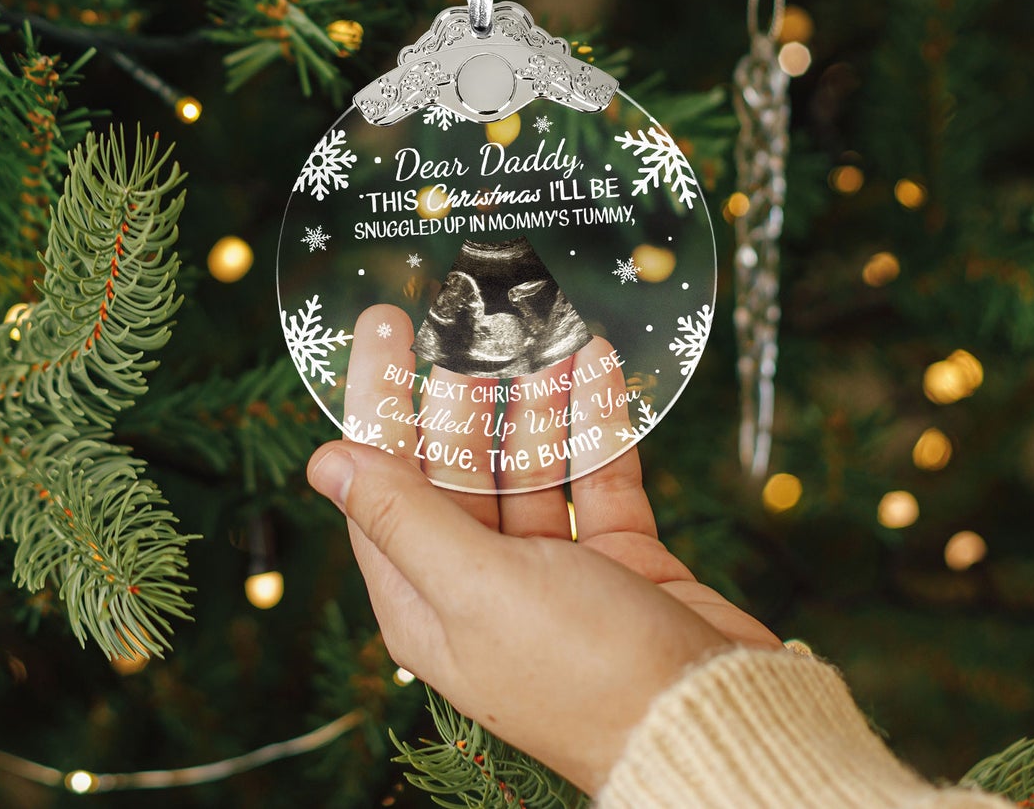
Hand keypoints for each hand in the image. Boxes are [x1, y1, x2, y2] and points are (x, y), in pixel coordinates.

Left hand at [308, 304, 780, 793]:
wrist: (710, 719)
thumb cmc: (580, 668)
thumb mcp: (476, 587)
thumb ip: (403, 516)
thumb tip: (323, 460)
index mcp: (426, 599)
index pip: (383, 479)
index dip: (380, 401)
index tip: (385, 323)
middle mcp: (482, 582)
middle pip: (458, 464)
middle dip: (467, 390)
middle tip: (476, 313)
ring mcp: (553, 569)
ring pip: (531, 462)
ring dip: (537, 398)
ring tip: (548, 328)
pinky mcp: (617, 557)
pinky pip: (597, 473)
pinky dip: (596, 420)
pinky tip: (598, 364)